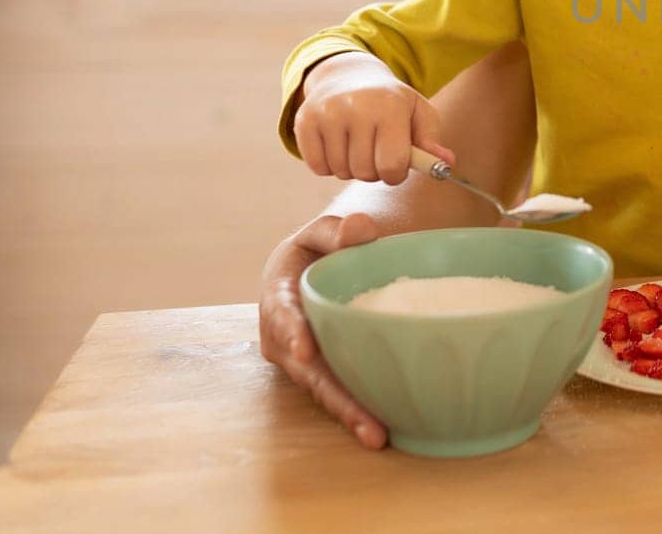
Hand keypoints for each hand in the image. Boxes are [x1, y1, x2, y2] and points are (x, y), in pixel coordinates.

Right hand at [258, 213, 386, 448]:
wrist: (309, 272)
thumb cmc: (315, 251)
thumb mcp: (320, 234)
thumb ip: (336, 230)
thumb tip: (361, 227)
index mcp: (279, 297)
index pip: (283, 315)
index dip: (292, 333)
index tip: (305, 351)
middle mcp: (284, 337)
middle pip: (308, 370)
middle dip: (333, 396)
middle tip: (363, 419)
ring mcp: (301, 361)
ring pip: (323, 390)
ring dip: (348, 413)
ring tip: (377, 435)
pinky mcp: (322, 372)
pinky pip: (337, 392)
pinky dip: (356, 410)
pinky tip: (383, 429)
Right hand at [294, 52, 452, 183]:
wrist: (348, 74)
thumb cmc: (390, 101)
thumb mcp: (417, 113)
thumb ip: (432, 142)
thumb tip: (446, 165)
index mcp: (390, 106)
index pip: (393, 164)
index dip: (396, 174)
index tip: (396, 167)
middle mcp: (356, 107)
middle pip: (365, 172)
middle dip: (374, 172)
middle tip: (375, 154)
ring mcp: (327, 113)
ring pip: (341, 171)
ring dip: (351, 169)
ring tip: (358, 147)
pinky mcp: (304, 121)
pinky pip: (318, 167)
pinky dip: (329, 166)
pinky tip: (338, 146)